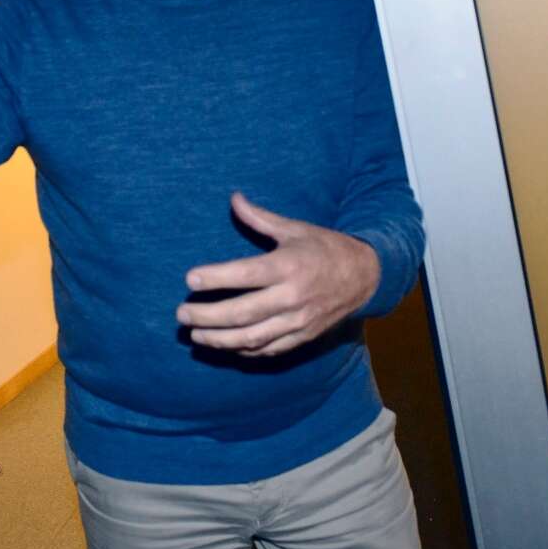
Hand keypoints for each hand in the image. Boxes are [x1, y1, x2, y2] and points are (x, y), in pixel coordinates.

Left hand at [175, 193, 380, 357]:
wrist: (366, 276)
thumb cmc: (325, 248)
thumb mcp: (295, 228)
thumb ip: (260, 218)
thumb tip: (234, 198)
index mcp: (288, 265)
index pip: (245, 274)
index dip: (215, 278)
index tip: (189, 280)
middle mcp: (292, 296)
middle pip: (242, 312)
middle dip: (208, 316)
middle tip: (182, 314)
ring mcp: (298, 321)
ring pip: (253, 337)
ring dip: (221, 339)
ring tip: (196, 335)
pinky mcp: (303, 336)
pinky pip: (270, 349)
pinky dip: (246, 350)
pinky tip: (226, 346)